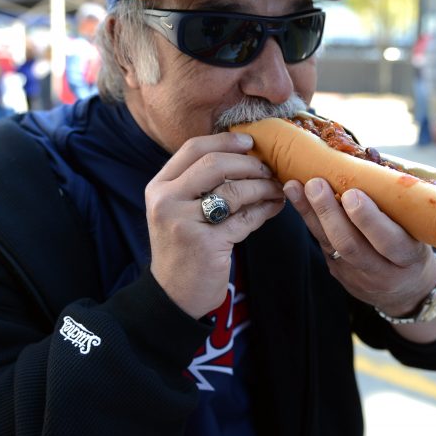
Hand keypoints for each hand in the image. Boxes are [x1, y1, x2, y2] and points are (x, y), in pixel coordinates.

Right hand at [147, 132, 284, 317]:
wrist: (174, 295)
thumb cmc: (183, 248)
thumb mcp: (179, 211)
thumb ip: (199, 184)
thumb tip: (245, 156)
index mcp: (159, 187)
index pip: (193, 148)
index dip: (225, 140)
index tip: (250, 142)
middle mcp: (166, 201)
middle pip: (214, 164)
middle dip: (248, 164)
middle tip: (268, 169)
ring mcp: (184, 222)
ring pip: (234, 191)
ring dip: (262, 187)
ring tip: (276, 188)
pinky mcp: (205, 244)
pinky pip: (244, 219)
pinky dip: (264, 210)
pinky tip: (274, 207)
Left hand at [282, 178, 435, 316]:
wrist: (405, 290)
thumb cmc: (414, 244)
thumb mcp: (418, 229)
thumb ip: (397, 198)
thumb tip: (369, 154)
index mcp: (408, 258)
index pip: (389, 241)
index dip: (369, 219)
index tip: (351, 193)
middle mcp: (382, 271)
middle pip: (350, 245)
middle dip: (330, 213)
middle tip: (316, 184)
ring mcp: (356, 275)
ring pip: (329, 246)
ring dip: (310, 214)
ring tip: (294, 186)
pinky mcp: (337, 272)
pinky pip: (321, 244)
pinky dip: (308, 218)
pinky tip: (294, 195)